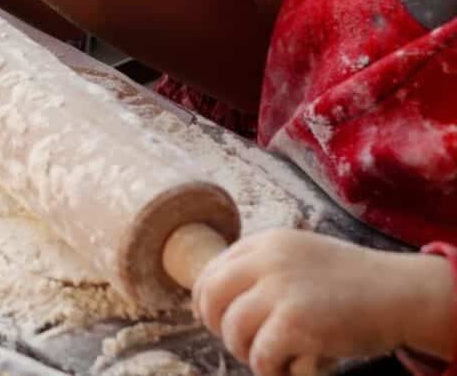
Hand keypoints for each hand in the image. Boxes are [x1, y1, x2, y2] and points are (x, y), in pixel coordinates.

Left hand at [193, 229, 454, 374]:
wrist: (400, 293)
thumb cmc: (352, 283)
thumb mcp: (300, 259)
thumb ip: (262, 270)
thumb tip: (211, 299)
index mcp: (266, 243)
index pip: (211, 271)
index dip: (206, 302)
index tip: (214, 320)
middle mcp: (267, 261)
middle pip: (211, 299)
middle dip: (217, 327)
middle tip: (241, 343)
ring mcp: (280, 290)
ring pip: (232, 331)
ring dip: (248, 352)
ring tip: (274, 356)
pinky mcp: (295, 323)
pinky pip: (260, 356)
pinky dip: (272, 369)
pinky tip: (294, 365)